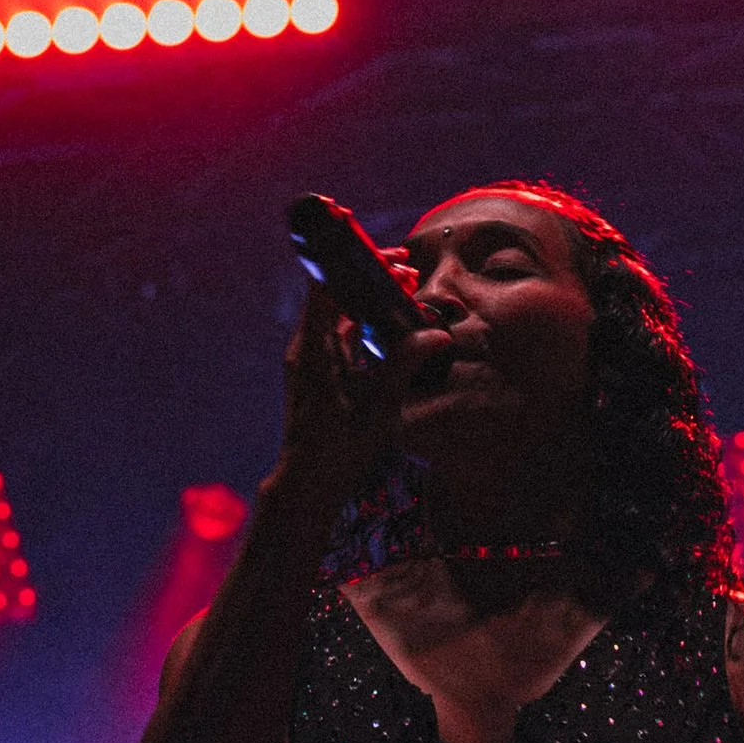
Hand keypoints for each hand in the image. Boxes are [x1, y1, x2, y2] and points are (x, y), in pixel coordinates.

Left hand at [272, 273, 413, 512]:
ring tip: (406, 292)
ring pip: (338, 312)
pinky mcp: (316, 370)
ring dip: (370, 299)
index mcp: (314, 349)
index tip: (391, 259)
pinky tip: (389, 324)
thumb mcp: (379, 407)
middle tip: (410, 275)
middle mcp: (306, 346)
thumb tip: (438, 335)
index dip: (356, 264)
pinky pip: (338, 333)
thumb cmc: (338, 450)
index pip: (326, 283)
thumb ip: (404, 365)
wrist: (308, 483)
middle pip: (335, 292)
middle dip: (372, 278)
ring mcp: (309, 357)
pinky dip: (362, 323)